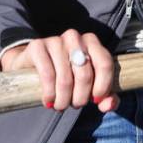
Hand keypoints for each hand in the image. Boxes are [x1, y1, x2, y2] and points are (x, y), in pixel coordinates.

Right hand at [0, 30, 118, 112]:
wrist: (34, 66)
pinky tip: (48, 100)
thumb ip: (105, 96)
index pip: (105, 63)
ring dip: (63, 100)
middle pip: (85, 75)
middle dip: (80, 98)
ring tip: (60, 105)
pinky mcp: (37, 46)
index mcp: (91, 41)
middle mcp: (75, 37)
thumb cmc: (67, 76)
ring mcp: (55, 40)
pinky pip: (47, 75)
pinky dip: (49, 94)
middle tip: (74, 104)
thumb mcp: (88, 85)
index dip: (103, 86)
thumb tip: (108, 104)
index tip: (96, 100)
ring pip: (65, 79)